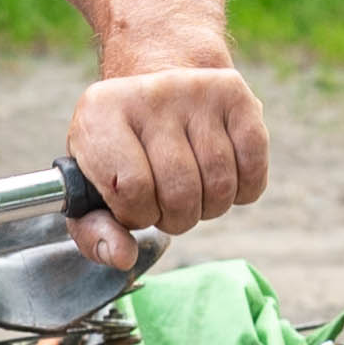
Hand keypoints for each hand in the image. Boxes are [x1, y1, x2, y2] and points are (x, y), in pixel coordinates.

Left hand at [66, 60, 266, 264]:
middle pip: (181, 191)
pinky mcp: (234, 94)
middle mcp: (147, 95)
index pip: (132, 189)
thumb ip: (94, 232)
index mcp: (99, 116)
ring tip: (192, 191)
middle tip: (166, 203)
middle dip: (176, 217)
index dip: (138, 215)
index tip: (134, 205)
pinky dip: (243, 191)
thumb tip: (123, 256)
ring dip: (209, 207)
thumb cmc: (119, 153)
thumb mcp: (90, 189)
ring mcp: (194, 91)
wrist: (152, 88)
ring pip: (221, 184)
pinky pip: (253, 168)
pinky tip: (222, 177)